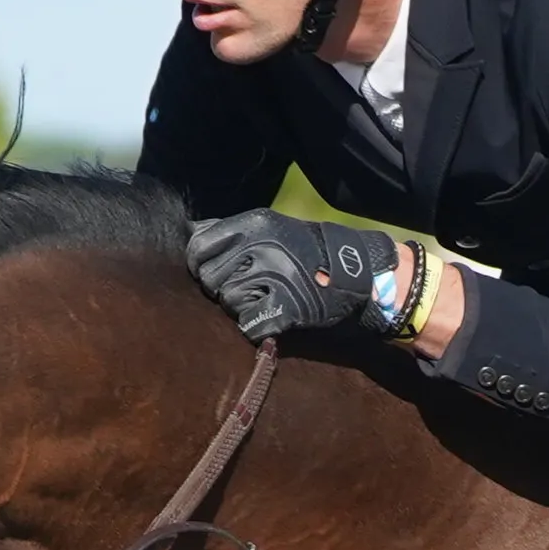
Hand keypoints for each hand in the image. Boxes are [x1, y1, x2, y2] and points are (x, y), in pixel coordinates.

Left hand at [185, 209, 404, 343]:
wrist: (359, 271)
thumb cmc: (308, 249)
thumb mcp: (270, 226)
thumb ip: (230, 230)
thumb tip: (189, 232)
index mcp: (254, 224)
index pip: (199, 246)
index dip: (198, 263)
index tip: (209, 271)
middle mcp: (260, 247)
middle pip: (209, 279)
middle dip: (221, 288)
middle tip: (245, 288)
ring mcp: (274, 277)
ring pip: (228, 303)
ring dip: (240, 307)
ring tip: (264, 299)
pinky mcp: (287, 307)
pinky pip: (249, 324)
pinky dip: (256, 326)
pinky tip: (270, 316)